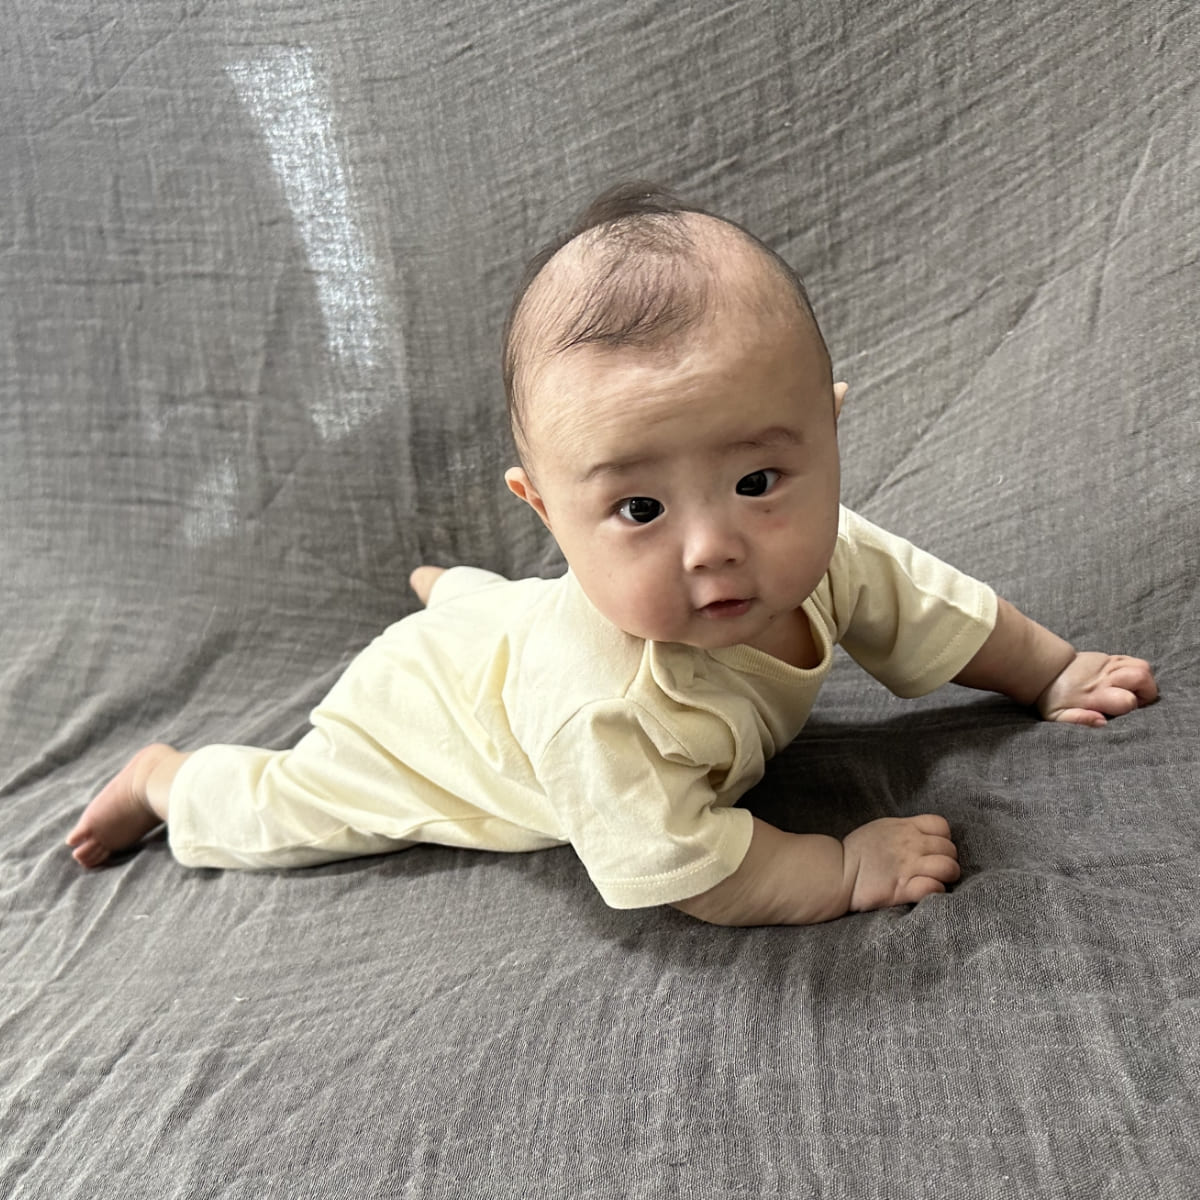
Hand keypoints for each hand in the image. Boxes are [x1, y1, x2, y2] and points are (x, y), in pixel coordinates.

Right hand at [842, 815, 959, 911]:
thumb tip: (921, 836)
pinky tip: (927, 890)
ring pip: (948, 867)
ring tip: (939, 880)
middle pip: (949, 849)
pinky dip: (936, 890)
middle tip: (938, 869)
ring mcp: (908, 866)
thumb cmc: (857, 851)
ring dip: (948, 876)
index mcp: (905, 827)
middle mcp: (910, 844)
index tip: (935, 848)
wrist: (837, 871)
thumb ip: (904, 830)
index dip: (944, 838)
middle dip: (949, 859)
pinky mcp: (903, 888)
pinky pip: (934, 887)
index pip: (942, 826)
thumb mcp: (881, 828)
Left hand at [1036, 651, 1157, 725]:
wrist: (1042, 668)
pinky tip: (1125, 682)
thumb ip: (1079, 720)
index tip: (1122, 712)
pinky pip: (1134, 660)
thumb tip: (1102, 722)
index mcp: (1094, 695)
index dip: (1131, 708)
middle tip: (1133, 702)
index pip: (1127, 700)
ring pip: (1142, 666)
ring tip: (1131, 692)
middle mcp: (1104, 677)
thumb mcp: (1056, 715)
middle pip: (1142, 677)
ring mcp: (1108, 664)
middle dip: (1148, 693)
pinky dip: (1138, 671)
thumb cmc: (1050, 697)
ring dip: (1145, 681)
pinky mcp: (1109, 657)